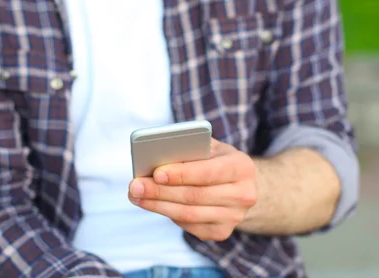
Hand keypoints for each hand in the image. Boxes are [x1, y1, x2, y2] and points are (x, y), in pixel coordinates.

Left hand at [128, 139, 257, 241]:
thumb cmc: (216, 160)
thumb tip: (157, 153)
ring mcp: (234, 217)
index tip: (156, 174)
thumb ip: (189, 147)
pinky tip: (153, 204)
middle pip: (194, 196)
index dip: (181, 174)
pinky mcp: (221, 232)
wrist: (239, 185)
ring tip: (136, 196)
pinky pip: (188, 224)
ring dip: (158, 205)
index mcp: (242, 167)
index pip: (209, 172)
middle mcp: (243, 194)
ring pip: (188, 214)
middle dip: (160, 191)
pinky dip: (168, 214)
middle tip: (135, 186)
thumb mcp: (209, 147)